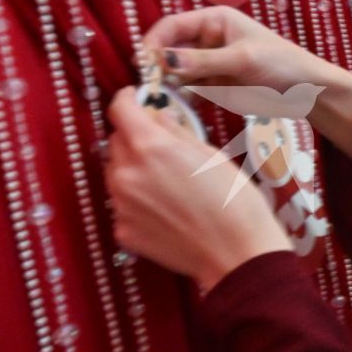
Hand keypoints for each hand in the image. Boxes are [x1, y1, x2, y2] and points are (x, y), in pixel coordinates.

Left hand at [106, 88, 289, 290]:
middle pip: (116, 141)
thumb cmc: (233, 200)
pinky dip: (138, 202)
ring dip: (134, 170)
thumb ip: (174, 130)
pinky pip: (122, 205)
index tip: (136, 98)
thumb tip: (156, 116)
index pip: (119, 109)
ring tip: (168, 185)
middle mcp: (126, 173)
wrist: (236, 253)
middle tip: (162, 149)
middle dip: (135, 138)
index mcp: (149, 146)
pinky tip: (166, 211)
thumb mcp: (209, 153)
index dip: (128, 99)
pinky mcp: (122, 231)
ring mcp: (121, 205)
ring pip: (116, 173)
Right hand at [141, 7, 341, 93]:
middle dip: (157, 67)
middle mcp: (206, 40)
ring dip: (166, 86)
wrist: (307, 92)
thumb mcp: (242, 59)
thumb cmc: (281, 64)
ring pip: (175, 73)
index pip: (172, 26)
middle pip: (169, 50)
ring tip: (158, 101)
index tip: (142, 63)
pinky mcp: (213, 87)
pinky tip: (174, 110)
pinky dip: (180, 100)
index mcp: (213, 21)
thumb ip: (203, 61)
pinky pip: (188, 91)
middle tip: (148, 87)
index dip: (154, 42)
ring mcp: (208, 64)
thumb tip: (164, 59)